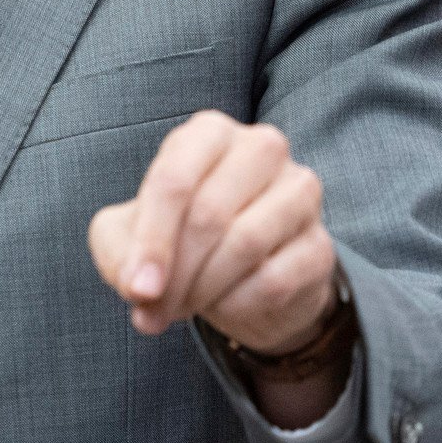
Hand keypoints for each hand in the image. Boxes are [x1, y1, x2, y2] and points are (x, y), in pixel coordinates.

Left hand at [89, 110, 346, 370]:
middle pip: (209, 214)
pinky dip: (237, 304)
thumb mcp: (131, 238)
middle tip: (153, 308)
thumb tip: (141, 288)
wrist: (245, 276)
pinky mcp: (320, 244)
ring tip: (181, 309)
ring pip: (245, 244)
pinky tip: (223, 306)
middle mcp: (261, 148)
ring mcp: (299, 192)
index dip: (151, 241)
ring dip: (203, 289)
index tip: (136, 290)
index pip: (174, 180)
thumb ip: (121, 253)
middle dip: (175, 273)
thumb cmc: (181, 239)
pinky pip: (274, 280)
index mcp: (209, 133)